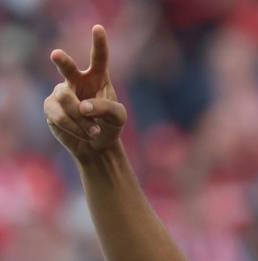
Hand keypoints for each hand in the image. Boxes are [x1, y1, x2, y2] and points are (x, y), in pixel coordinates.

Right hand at [44, 25, 126, 159]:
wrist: (97, 145)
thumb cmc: (110, 125)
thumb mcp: (118, 117)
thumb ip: (106, 107)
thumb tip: (83, 106)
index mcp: (98, 77)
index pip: (99, 58)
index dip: (99, 43)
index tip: (98, 29)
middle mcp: (77, 81)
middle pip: (68, 68)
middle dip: (62, 61)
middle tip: (56, 55)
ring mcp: (62, 93)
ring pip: (65, 99)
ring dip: (81, 119)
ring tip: (94, 132)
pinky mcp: (51, 107)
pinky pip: (59, 115)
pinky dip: (73, 127)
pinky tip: (83, 134)